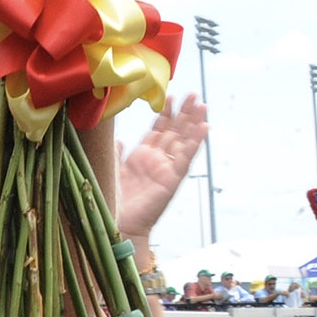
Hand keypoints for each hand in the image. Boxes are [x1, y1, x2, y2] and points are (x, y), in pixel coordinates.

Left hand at [118, 95, 207, 241]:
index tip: (170, 96)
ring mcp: (166, 168)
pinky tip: (204, 127)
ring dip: (193, 122)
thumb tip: (117, 138)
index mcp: (142, 156)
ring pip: (183, 140)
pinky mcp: (172, 179)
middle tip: (192, 94)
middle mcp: (157, 160)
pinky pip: (186, 157)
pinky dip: (196, 142)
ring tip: (201, 105)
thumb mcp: (113, 169)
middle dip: (183, 112)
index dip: (165, 113)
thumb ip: (116, 152)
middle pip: (174, 131)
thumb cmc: (114, 199)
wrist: (118, 223)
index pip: (158, 129)